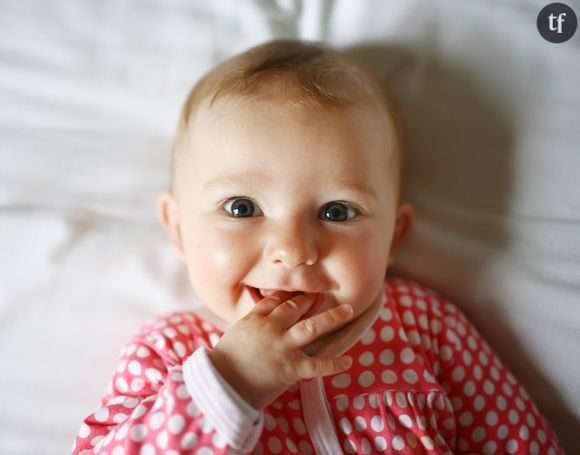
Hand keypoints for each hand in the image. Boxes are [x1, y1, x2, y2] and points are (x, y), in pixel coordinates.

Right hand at [207, 293, 353, 409]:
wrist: (222, 387)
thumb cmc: (225, 363)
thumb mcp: (236, 334)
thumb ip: (252, 323)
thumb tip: (264, 317)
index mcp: (255, 319)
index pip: (276, 300)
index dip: (290, 293)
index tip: (301, 288)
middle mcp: (271, 329)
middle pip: (295, 307)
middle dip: (311, 298)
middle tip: (324, 291)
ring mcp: (282, 348)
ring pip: (311, 327)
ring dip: (332, 318)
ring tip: (348, 309)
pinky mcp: (290, 369)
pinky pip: (317, 365)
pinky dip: (333, 364)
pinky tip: (347, 362)